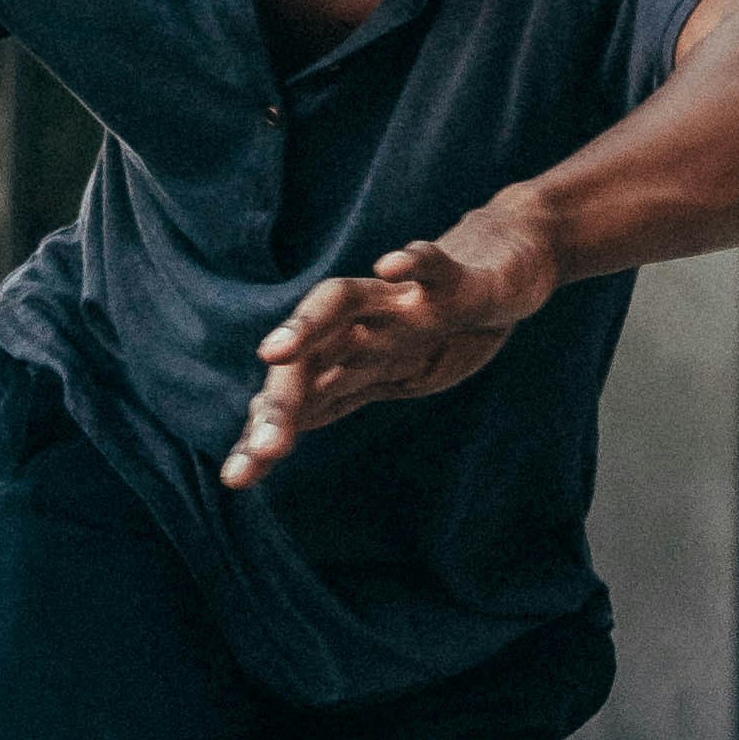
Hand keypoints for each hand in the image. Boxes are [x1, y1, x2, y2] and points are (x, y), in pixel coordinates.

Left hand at [221, 198, 559, 487]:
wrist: (500, 270)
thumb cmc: (438, 328)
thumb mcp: (388, 377)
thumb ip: (329, 397)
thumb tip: (262, 434)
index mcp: (349, 356)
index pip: (296, 396)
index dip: (264, 434)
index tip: (238, 478)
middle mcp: (364, 326)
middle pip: (308, 356)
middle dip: (282, 401)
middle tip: (266, 449)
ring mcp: (403, 302)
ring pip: (342, 301)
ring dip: (307, 324)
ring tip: (274, 350)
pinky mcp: (453, 280)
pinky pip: (432, 267)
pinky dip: (414, 262)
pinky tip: (391, 263)